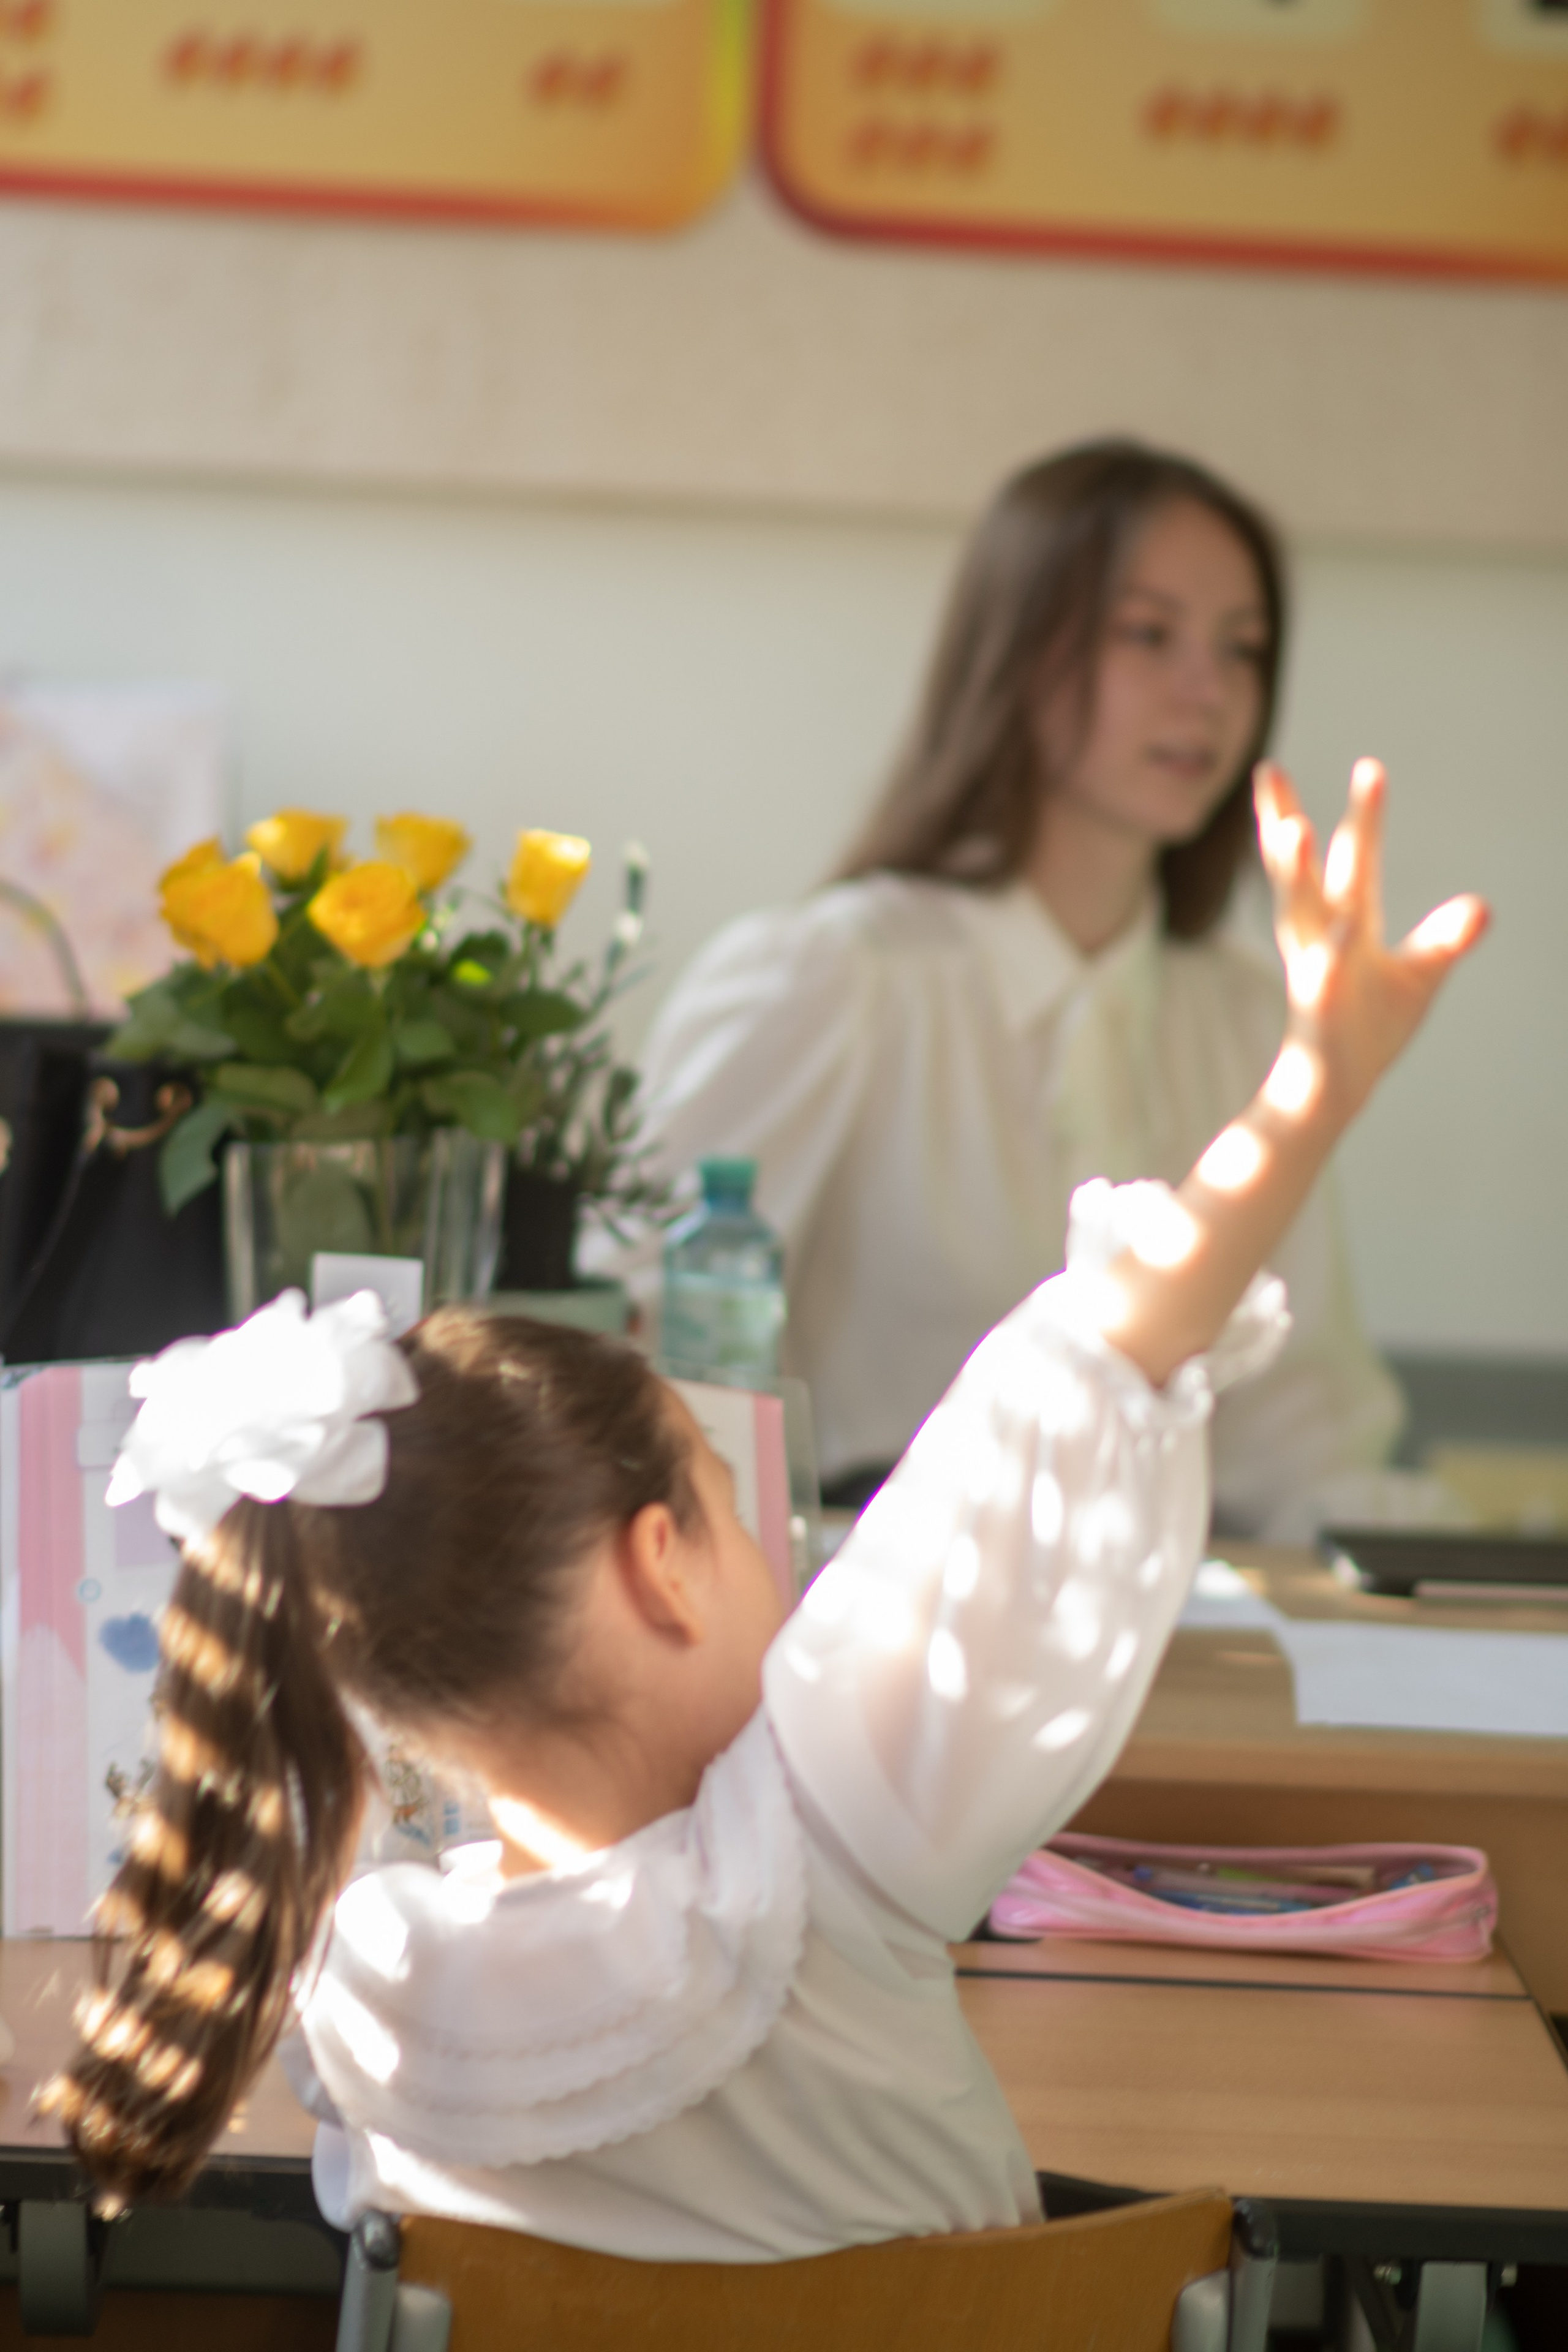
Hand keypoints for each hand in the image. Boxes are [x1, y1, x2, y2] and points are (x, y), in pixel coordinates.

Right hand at [1254, 758, 1488, 1127]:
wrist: (1333, 1092)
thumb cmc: (1368, 1029)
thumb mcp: (1418, 978)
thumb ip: (1444, 938)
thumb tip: (1483, 906)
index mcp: (1347, 924)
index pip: (1351, 862)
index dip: (1361, 817)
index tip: (1370, 766)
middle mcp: (1321, 939)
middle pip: (1301, 872)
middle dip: (1286, 821)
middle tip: (1270, 770)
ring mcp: (1314, 973)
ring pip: (1299, 916)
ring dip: (1294, 873)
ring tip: (1293, 830)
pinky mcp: (1320, 1013)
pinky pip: (1324, 979)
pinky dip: (1332, 954)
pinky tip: (1344, 930)